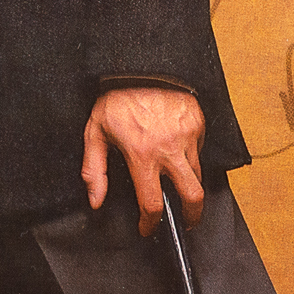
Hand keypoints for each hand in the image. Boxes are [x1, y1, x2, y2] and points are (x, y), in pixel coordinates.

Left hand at [82, 87, 205, 237]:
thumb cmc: (116, 98)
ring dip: (190, 185)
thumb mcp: (95, 132)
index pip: (153, 203)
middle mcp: (169, 150)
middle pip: (192, 196)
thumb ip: (94, 170)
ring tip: (180, 187)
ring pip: (197, 174)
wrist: (140, 64)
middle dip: (192, 216)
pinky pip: (199, 149)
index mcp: (142, 155)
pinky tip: (178, 151)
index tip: (148, 228)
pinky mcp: (197, 123)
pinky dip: (191, 155)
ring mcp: (187, 136)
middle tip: (186, 222)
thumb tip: (96, 200)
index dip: (150, 223)